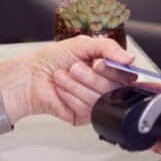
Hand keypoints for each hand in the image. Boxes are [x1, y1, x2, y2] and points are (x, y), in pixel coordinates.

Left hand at [0, 36, 134, 126]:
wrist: (31, 76)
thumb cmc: (52, 59)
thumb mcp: (82, 44)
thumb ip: (108, 48)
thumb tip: (129, 58)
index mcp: (108, 68)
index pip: (127, 74)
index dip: (115, 71)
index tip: (99, 64)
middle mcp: (104, 85)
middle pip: (115, 88)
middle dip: (91, 77)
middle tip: (75, 68)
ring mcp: (95, 102)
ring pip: (100, 99)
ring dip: (77, 86)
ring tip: (63, 77)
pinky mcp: (84, 116)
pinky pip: (88, 110)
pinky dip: (71, 98)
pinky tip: (62, 92)